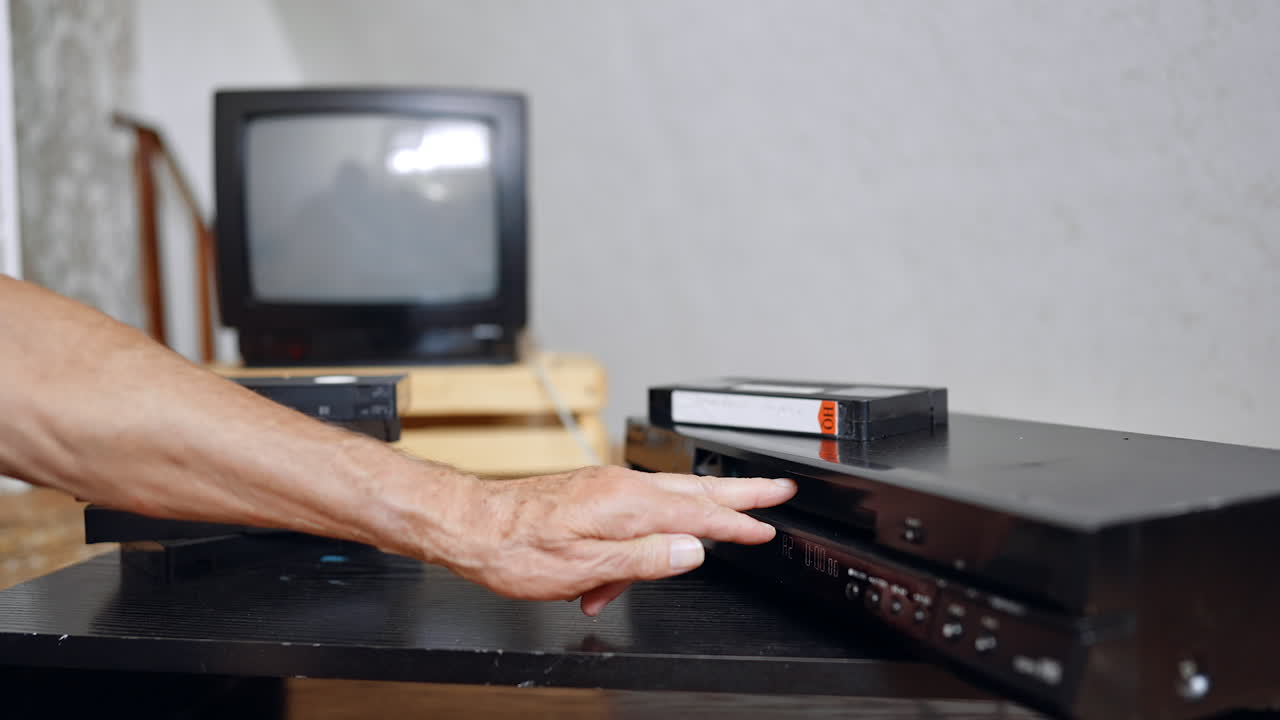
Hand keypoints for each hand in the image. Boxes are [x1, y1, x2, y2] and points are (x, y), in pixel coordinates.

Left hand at [430, 465, 795, 615]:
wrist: (469, 524)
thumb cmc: (515, 548)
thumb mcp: (584, 566)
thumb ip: (644, 559)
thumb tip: (692, 551)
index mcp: (626, 505)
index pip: (697, 515)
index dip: (736, 524)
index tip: (767, 526)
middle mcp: (620, 488)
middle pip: (694, 492)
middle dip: (740, 492)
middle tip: (778, 488)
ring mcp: (606, 489)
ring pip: (664, 505)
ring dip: (684, 528)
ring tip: (699, 545)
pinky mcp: (591, 495)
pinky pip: (632, 517)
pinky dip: (637, 546)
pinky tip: (609, 582)